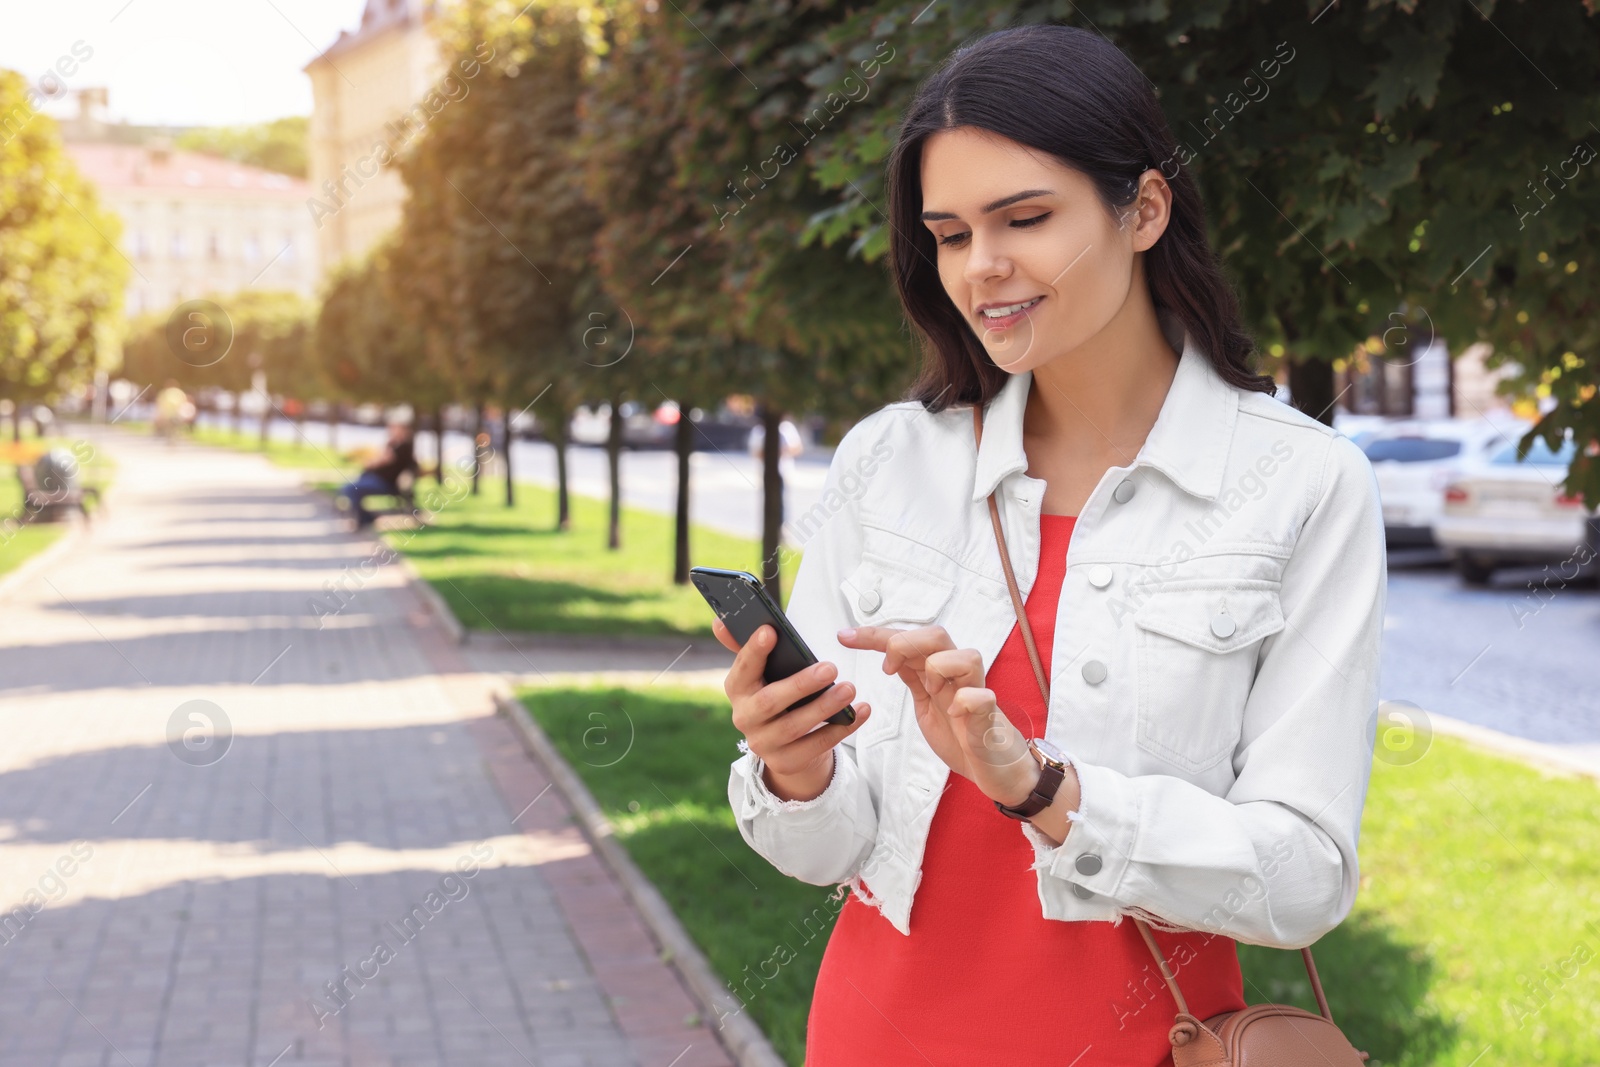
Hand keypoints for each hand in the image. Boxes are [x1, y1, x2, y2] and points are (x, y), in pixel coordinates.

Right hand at [713, 617, 869, 801]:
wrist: (782, 746)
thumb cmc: (776, 695)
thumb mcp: (761, 675)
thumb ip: (746, 648)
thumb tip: (720, 622)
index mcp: (738, 689)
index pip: (742, 669)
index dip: (754, 651)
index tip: (771, 631)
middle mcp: (744, 718)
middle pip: (770, 702)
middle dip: (801, 684)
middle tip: (830, 668)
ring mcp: (764, 743)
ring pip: (795, 727)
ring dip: (824, 707)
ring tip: (849, 689)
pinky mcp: (786, 762)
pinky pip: (817, 746)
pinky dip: (842, 729)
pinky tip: (860, 711)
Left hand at [837, 625, 1038, 806]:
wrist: (995, 770)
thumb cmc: (963, 735)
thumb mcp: (927, 704)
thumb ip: (914, 678)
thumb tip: (890, 655)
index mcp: (938, 674)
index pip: (908, 640)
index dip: (875, 635)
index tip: (844, 636)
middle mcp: (958, 677)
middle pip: (938, 635)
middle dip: (906, 642)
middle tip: (888, 668)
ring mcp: (976, 694)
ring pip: (966, 656)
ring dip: (940, 668)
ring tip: (930, 691)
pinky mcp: (989, 717)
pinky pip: (982, 696)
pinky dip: (966, 700)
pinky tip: (955, 713)